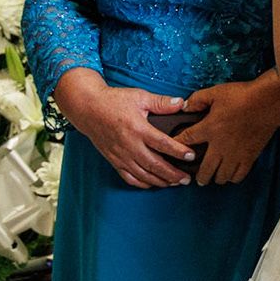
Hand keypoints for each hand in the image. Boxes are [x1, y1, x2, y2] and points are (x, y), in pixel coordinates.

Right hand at [53, 68, 194, 188]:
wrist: (87, 108)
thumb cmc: (114, 101)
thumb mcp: (140, 97)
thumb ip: (162, 102)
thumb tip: (181, 103)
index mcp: (138, 129)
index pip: (163, 143)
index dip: (179, 151)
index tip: (192, 157)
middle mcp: (129, 145)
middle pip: (154, 164)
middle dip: (173, 174)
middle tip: (187, 179)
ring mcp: (120, 155)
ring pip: (142, 174)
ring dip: (160, 181)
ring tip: (174, 183)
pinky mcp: (113, 159)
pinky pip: (128, 176)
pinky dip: (141, 183)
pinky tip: (152, 184)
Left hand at [176, 75, 279, 185]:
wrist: (269, 102)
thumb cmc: (244, 96)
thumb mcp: (217, 92)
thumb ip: (198, 99)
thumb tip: (185, 106)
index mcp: (209, 128)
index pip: (186, 141)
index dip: (176, 146)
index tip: (173, 150)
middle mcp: (220, 146)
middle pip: (204, 171)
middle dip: (198, 176)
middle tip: (197, 177)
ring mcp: (235, 154)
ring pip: (221, 176)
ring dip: (215, 178)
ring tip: (214, 176)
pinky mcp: (249, 156)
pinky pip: (239, 175)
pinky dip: (233, 177)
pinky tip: (231, 174)